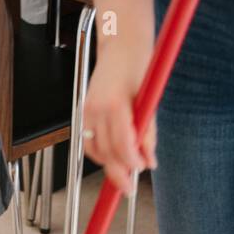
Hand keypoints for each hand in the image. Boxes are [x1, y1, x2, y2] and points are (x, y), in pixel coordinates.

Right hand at [82, 52, 157, 192]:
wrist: (121, 45)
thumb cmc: (139, 66)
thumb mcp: (149, 100)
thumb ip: (148, 132)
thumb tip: (149, 159)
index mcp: (115, 105)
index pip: (122, 145)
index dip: (131, 163)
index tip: (141, 170)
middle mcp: (96, 109)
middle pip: (105, 153)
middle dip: (118, 173)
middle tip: (129, 188)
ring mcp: (87, 111)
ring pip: (95, 151)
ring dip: (109, 164)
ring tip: (123, 171)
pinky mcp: (83, 112)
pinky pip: (88, 142)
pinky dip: (99, 153)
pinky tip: (112, 157)